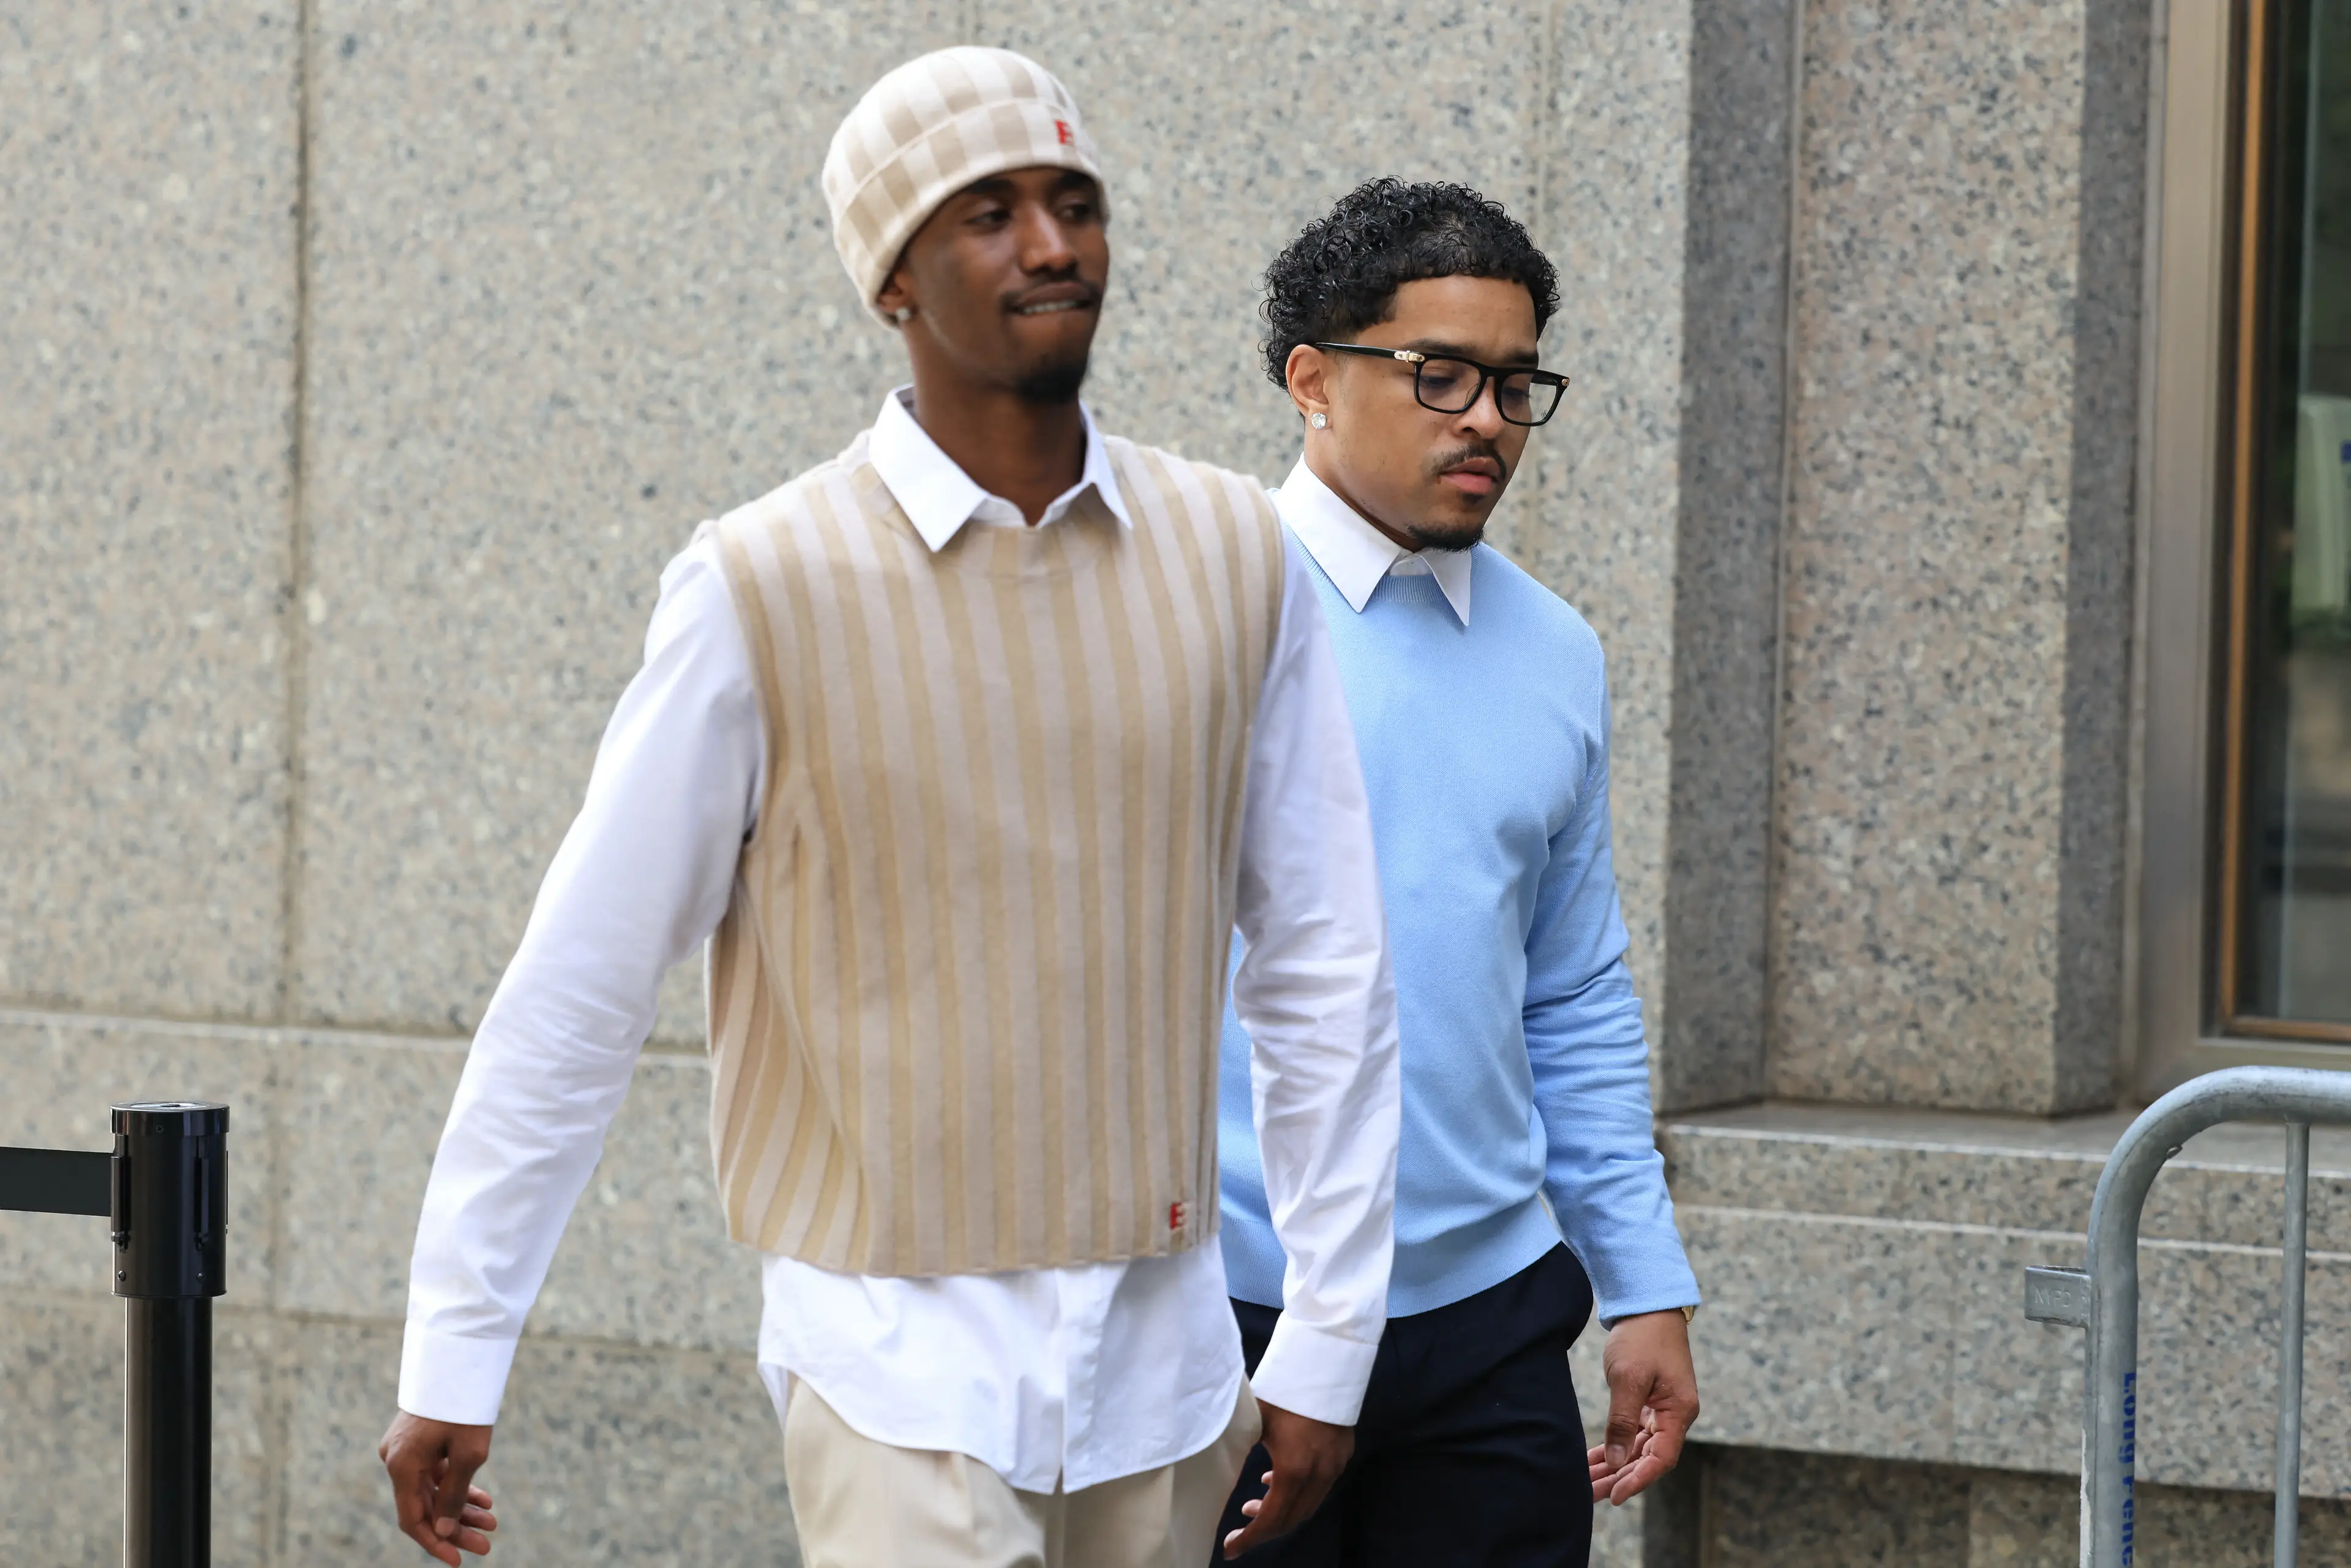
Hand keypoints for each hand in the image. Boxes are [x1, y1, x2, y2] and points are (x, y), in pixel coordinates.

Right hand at [380, 1411, 499, 1561]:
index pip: (413, 1519)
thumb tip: (444, 1532)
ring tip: (491, 1523)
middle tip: (486, 1543)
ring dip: (461, 1507)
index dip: (435, 1543)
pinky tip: (483, 1499)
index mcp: (401, 1465)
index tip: (458, 1561)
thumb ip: (454, 1496)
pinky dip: (457, 1485)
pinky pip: (435, 1471)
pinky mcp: (418, 1439)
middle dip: (456, 1527)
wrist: (460, 1355)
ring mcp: (405, 1448)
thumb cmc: (466, 1404)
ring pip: (433, 1489)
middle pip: (425, 1506)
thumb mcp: (469, 1453)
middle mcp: (396, 1458)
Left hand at [1221, 1401, 1352, 1558]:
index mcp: (1294, 1468)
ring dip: (1282, 1510)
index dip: (1250, 1539)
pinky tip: (1277, 1480)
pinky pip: (1319, 1486)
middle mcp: (1319, 1473)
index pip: (1272, 1519)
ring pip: (1308, 1504)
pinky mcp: (1343, 1453)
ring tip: (1254, 1504)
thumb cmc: (1283, 1388)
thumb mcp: (1254, 1419)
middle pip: (1292, 1519)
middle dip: (1264, 1529)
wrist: (1325, 1361)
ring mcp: (1335, 1465)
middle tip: (1240, 1528)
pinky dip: (1297, 1493)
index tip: (1230, 1549)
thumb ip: (1239, 1448)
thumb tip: (1217, 1468)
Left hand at [1586, 1309, 1698, 1505]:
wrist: (1648, 1305)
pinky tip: (1594, 1460)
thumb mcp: (1628, 1378)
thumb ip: (1623, 1421)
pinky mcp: (1649, 1402)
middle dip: (1620, 1478)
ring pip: (1638, 1448)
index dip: (1638, 1479)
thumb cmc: (1642, 1337)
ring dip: (1614, 1465)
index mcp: (1679, 1411)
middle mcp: (1675, 1415)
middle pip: (1648, 1458)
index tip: (1615, 1496)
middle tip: (1590, 1496)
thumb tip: (1616, 1460)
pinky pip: (1633, 1433)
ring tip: (1588, 1485)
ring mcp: (1662, 1409)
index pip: (1661, 1458)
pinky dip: (1614, 1445)